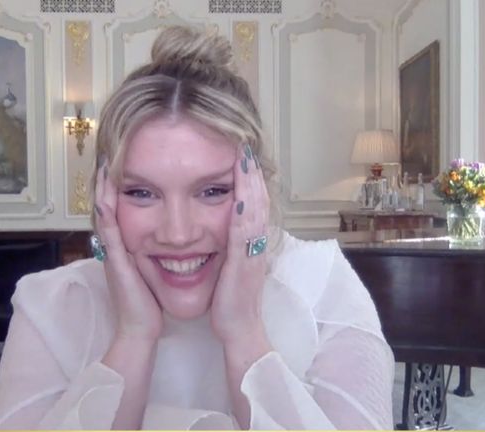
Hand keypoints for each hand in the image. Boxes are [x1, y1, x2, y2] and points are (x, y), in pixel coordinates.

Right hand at [95, 164, 162, 341]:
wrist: (140, 329)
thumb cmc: (149, 302)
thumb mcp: (151, 270)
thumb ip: (154, 254)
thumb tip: (168, 241)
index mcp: (126, 247)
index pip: (122, 210)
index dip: (120, 188)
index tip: (125, 165)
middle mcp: (116, 247)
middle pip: (109, 207)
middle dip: (108, 182)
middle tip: (109, 155)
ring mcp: (113, 253)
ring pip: (105, 215)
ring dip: (103, 191)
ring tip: (104, 166)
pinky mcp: (116, 262)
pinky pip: (109, 233)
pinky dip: (106, 213)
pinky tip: (105, 197)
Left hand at [210, 144, 270, 344]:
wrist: (239, 328)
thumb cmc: (232, 300)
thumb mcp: (232, 265)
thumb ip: (231, 244)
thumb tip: (225, 227)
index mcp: (252, 242)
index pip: (253, 203)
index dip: (250, 179)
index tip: (242, 155)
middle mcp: (257, 243)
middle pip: (259, 199)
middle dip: (252, 172)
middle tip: (245, 145)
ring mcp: (253, 251)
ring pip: (256, 210)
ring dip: (250, 183)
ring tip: (244, 158)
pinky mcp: (244, 263)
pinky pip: (245, 232)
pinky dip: (245, 210)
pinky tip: (240, 194)